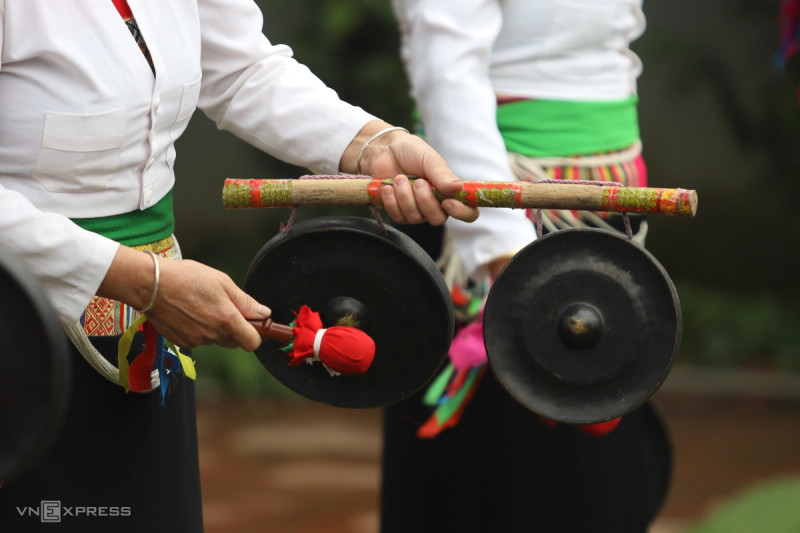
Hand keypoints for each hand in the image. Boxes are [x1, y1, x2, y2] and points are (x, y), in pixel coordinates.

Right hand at [98, 246, 269, 349]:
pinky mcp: (181, 342)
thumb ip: (245, 302)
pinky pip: (199, 340)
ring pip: (216, 340)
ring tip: (202, 305)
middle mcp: (212, 336)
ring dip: (215, 328)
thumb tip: (264, 314)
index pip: (252, 343)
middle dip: (236, 329)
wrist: (150, 284)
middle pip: (234, 342)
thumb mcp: (222, 282)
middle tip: (225, 307)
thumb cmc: (187, 278)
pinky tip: (189, 312)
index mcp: (227, 321)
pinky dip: (199, 330)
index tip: (253, 322)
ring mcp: (196, 341)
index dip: (256, 333)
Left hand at [341, 121, 478, 225]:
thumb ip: (442, 174)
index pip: (468, 212)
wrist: (383, 150)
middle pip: (438, 219)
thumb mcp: (429, 158)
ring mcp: (417, 210)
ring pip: (416, 218)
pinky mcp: (399, 212)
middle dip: (425, 201)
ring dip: (405, 197)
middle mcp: (436, 204)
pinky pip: (398, 217)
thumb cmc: (410, 152)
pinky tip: (389, 187)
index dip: (462, 213)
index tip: (448, 202)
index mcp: (449, 191)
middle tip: (417, 181)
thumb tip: (458, 188)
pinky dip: (392, 201)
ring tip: (400, 178)